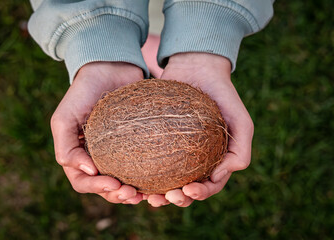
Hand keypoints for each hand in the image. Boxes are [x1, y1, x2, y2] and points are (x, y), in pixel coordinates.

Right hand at [50, 62, 143, 203]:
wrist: (110, 67)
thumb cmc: (83, 92)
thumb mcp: (64, 118)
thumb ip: (66, 147)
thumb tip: (90, 172)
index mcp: (79, 154)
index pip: (84, 181)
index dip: (97, 188)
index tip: (114, 185)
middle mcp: (98, 157)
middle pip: (106, 187)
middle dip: (117, 195)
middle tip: (133, 194)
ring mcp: (118, 151)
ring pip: (124, 180)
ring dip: (133, 192)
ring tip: (145, 194)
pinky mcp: (137, 143)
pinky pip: (142, 164)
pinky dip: (147, 176)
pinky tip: (158, 181)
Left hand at [146, 53, 253, 206]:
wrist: (197, 66)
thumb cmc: (223, 94)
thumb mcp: (241, 121)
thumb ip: (241, 150)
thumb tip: (217, 177)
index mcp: (214, 159)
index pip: (207, 185)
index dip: (198, 194)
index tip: (186, 191)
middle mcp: (194, 158)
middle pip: (184, 189)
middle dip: (174, 199)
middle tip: (162, 199)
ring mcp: (174, 149)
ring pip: (164, 179)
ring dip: (155, 193)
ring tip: (145, 195)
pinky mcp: (156, 138)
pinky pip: (147, 158)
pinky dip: (140, 171)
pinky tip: (130, 176)